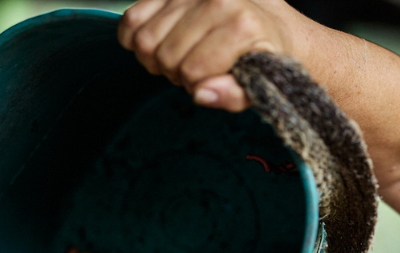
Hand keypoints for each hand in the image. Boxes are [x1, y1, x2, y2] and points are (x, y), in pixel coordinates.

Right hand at [117, 0, 295, 110]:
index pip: (192, 71)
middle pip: (167, 56)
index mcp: (242, 26)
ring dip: (156, 59)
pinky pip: (132, 18)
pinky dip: (135, 39)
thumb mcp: (260, 81)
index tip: (210, 80)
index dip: (197, 85)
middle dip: (177, 74)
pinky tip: (157, 45)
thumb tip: (201, 94)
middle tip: (195, 71)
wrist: (267, 19)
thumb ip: (234, 95)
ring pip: (145, 40)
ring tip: (180, 58)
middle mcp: (216, 1)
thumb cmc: (263, 52)